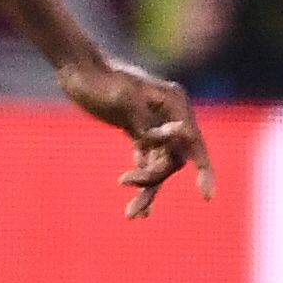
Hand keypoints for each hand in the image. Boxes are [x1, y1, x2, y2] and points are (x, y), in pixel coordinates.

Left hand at [57, 54, 214, 218]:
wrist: (76, 67)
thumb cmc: (99, 80)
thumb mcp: (122, 101)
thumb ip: (148, 124)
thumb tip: (178, 136)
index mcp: (173, 103)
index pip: (194, 143)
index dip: (204, 170)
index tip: (206, 196)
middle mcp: (169, 114)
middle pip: (173, 158)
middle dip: (155, 182)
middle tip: (134, 208)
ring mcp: (153, 122)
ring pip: (159, 162)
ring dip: (147, 187)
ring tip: (132, 215)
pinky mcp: (137, 128)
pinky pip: (146, 158)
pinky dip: (141, 176)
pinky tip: (136, 204)